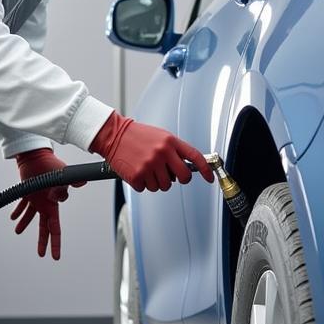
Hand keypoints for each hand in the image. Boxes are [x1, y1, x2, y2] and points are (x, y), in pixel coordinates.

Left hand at [10, 149, 84, 259]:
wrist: (37, 155)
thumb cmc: (51, 164)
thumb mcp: (62, 175)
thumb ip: (70, 182)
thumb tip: (82, 183)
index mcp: (54, 205)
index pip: (56, 228)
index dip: (56, 243)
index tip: (55, 256)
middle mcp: (46, 204)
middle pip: (45, 227)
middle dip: (44, 242)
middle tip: (42, 255)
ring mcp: (37, 199)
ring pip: (31, 216)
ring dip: (24, 224)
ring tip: (18, 231)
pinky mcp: (27, 192)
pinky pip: (22, 204)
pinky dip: (18, 211)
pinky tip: (13, 218)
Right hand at [90, 112, 213, 192]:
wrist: (114, 135)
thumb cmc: (138, 135)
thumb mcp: (161, 136)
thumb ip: (175, 150)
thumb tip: (188, 168)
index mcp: (170, 142)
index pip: (195, 157)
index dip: (206, 170)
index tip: (209, 179)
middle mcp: (162, 153)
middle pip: (183, 177)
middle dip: (179, 179)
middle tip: (170, 175)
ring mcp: (149, 165)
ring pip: (165, 186)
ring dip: (157, 182)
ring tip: (148, 169)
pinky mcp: (137, 176)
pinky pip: (147, 189)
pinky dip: (143, 184)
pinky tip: (138, 171)